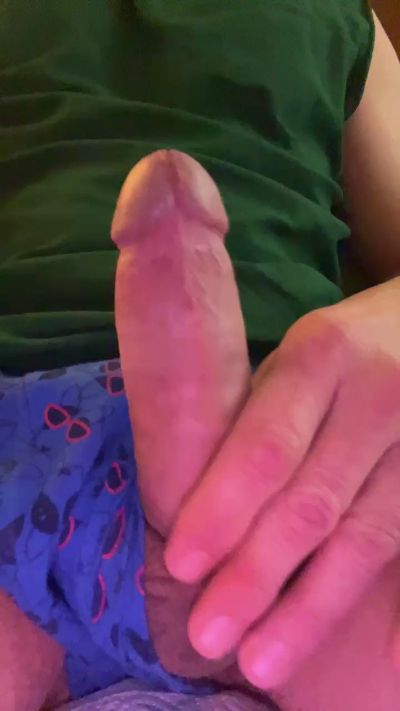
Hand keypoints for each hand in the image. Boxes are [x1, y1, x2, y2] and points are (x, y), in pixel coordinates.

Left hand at [165, 277, 399, 689]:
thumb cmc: (345, 344)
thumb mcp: (299, 356)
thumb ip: (262, 418)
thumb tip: (204, 505)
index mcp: (322, 355)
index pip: (267, 446)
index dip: (224, 511)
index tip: (182, 565)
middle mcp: (375, 396)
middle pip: (311, 503)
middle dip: (256, 576)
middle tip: (209, 634)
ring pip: (362, 539)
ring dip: (306, 609)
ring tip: (260, 661)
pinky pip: (391, 545)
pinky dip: (350, 593)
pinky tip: (322, 632)